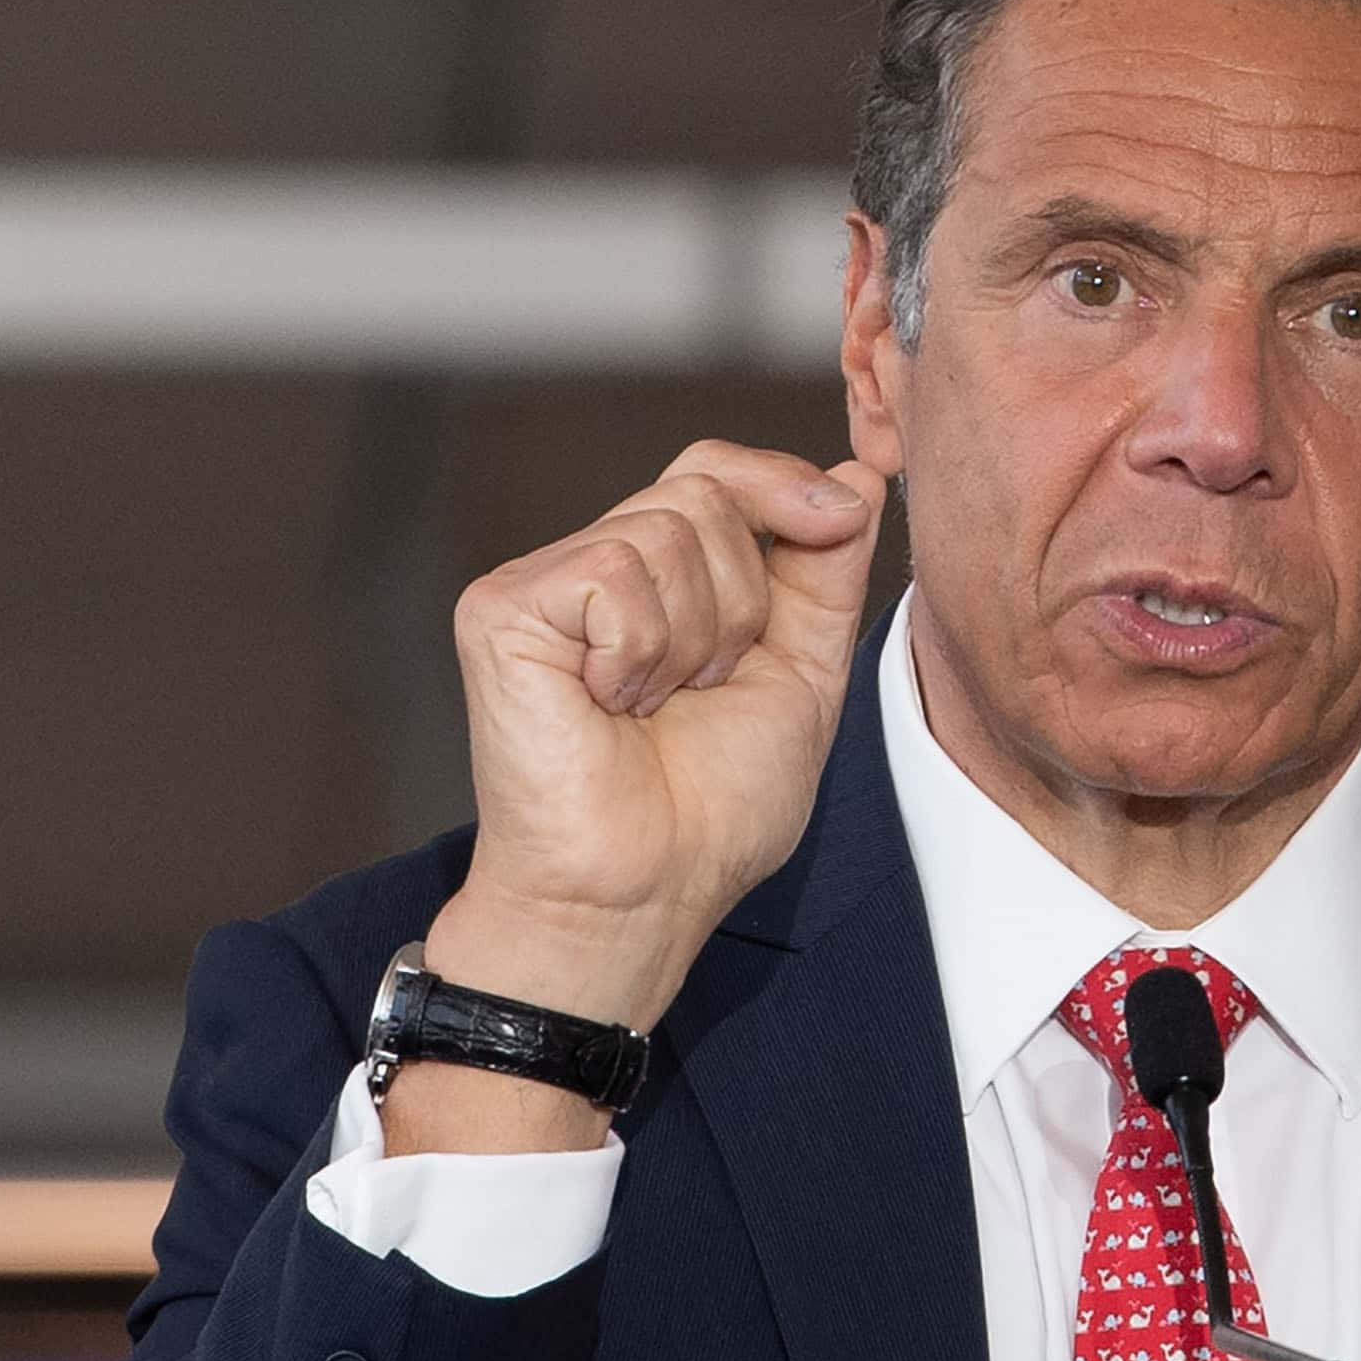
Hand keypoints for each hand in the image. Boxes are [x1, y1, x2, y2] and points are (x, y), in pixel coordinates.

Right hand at [400, 445, 884, 1134]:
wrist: (645, 891)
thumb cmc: (713, 809)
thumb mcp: (803, 671)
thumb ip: (828, 569)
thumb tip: (857, 475)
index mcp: (660, 580)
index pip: (716, 469)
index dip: (782, 484)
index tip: (840, 522)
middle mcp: (595, 567)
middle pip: (703, 490)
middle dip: (745, 600)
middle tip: (705, 686)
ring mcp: (541, 583)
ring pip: (667, 531)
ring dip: (696, 639)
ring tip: (654, 708)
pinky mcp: (502, 607)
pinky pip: (616, 573)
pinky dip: (642, 653)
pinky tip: (609, 706)